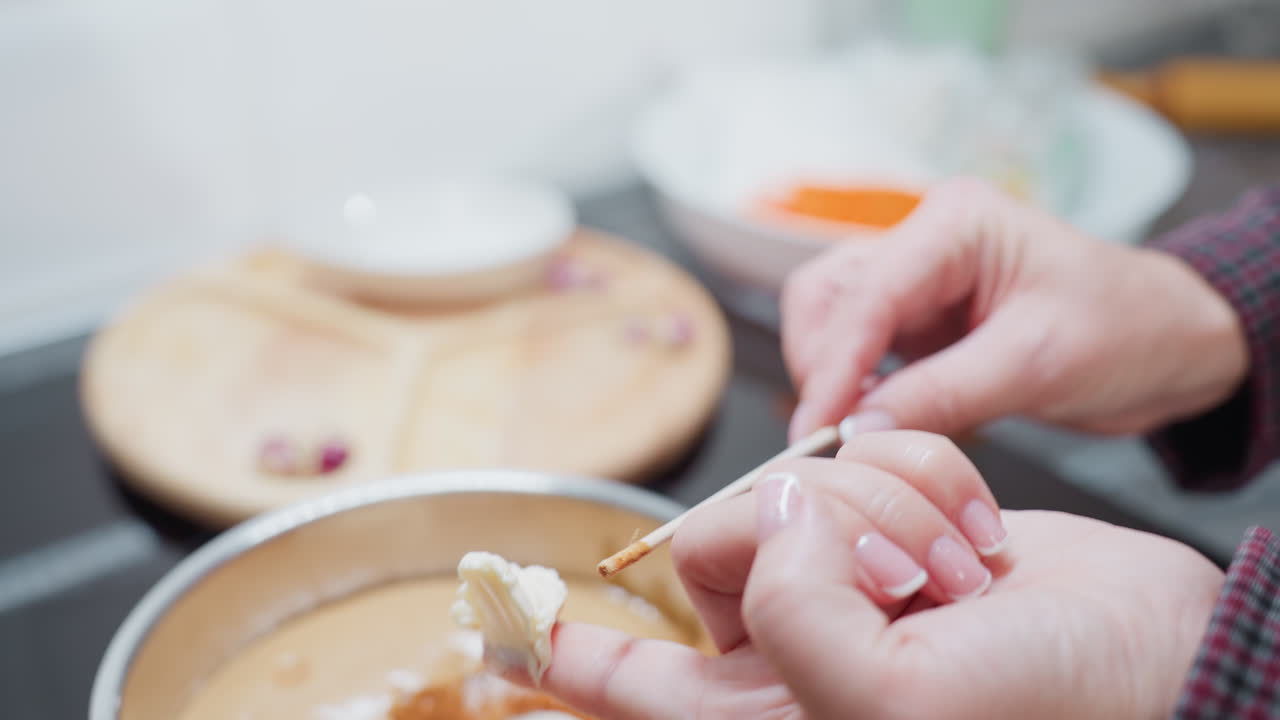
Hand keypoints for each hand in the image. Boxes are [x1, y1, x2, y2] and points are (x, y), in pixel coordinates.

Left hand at [529, 453, 1223, 718]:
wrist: (1165, 646)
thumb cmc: (1059, 702)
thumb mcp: (901, 700)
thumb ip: (795, 622)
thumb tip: (767, 530)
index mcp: (765, 714)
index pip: (630, 688)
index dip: (555, 660)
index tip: (492, 630)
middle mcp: (786, 649)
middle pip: (711, 539)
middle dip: (813, 530)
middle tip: (913, 580)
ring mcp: (833, 580)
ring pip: (792, 483)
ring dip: (891, 505)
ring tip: (962, 573)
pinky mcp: (880, 521)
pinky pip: (856, 453)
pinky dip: (925, 473)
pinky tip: (979, 534)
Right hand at [782, 178, 1248, 441]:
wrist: (1170, 344)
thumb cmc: (1126, 331)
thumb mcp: (1037, 365)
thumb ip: (943, 394)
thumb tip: (857, 428)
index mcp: (957, 224)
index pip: (868, 291)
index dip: (835, 363)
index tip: (817, 427)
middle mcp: (925, 241)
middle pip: (827, 295)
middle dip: (819, 365)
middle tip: (825, 436)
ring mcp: (918, 280)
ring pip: (831, 320)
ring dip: (828, 377)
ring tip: (844, 433)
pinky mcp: (919, 321)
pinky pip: (860, 351)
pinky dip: (852, 387)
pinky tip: (868, 423)